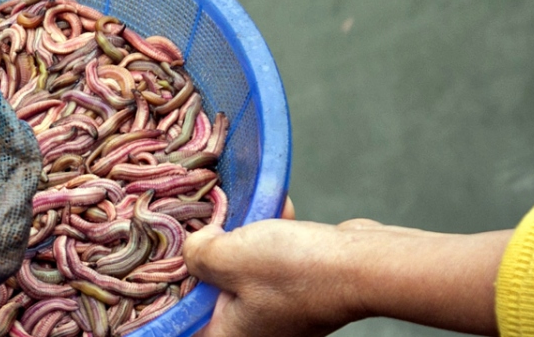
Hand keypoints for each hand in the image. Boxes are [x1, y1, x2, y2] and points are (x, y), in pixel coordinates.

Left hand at [182, 202, 364, 336]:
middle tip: (208, 225)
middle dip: (210, 251)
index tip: (167, 263)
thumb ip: (196, 254)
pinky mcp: (298, 286)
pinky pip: (271, 257)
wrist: (366, 265)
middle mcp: (254, 329)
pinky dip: (272, 232)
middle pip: (210, 289)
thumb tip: (193, 247)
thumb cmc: (299, 270)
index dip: (172, 293)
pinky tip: (278, 209)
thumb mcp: (229, 255)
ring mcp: (277, 308)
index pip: (184, 323)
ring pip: (242, 266)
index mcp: (231, 335)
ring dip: (244, 235)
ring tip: (251, 211)